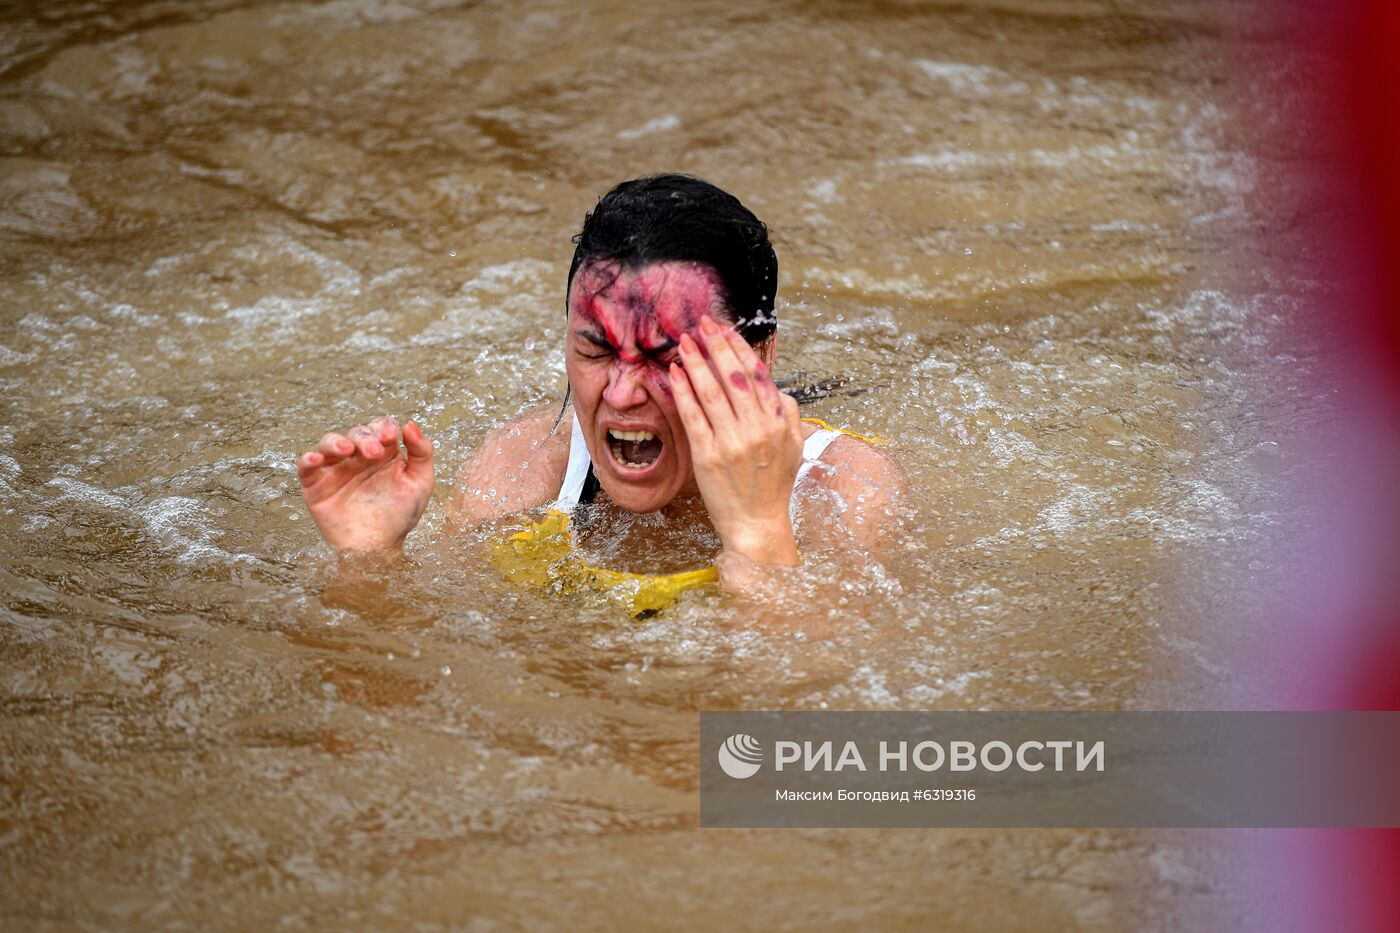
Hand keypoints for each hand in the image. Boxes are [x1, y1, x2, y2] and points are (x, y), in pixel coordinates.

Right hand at [296, 416, 434, 552]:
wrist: (379, 547)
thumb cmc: (401, 515)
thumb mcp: (420, 482)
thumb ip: (422, 452)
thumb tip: (410, 424)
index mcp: (384, 452)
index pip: (381, 427)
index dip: (385, 427)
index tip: (392, 436)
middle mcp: (358, 457)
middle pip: (357, 433)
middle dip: (366, 438)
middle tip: (375, 453)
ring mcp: (336, 469)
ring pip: (330, 442)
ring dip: (337, 441)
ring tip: (347, 450)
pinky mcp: (316, 485)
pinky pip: (306, 466)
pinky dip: (308, 459)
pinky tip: (316, 459)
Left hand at [670, 315, 803, 566]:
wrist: (757, 524)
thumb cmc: (774, 486)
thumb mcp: (795, 447)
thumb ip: (790, 414)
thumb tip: (777, 388)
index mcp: (779, 423)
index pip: (758, 375)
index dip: (740, 349)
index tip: (725, 331)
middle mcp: (757, 429)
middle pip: (734, 377)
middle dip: (716, 346)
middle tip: (702, 324)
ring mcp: (732, 442)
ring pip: (712, 392)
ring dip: (697, 363)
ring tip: (684, 343)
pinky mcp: (708, 456)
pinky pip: (694, 416)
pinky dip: (683, 391)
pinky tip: (676, 373)